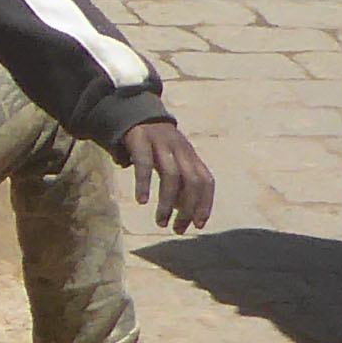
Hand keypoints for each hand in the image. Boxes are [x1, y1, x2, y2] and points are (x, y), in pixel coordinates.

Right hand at [119, 117, 215, 235]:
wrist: (135, 113)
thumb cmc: (156, 146)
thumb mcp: (174, 161)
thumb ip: (181, 183)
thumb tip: (186, 212)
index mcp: (191, 155)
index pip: (206, 181)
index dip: (205, 204)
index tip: (198, 225)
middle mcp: (180, 149)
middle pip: (192, 181)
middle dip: (188, 209)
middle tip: (177, 229)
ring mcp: (161, 143)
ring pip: (171, 175)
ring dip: (168, 203)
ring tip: (161, 222)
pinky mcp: (140, 140)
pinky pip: (144, 163)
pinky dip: (144, 183)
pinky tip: (142, 200)